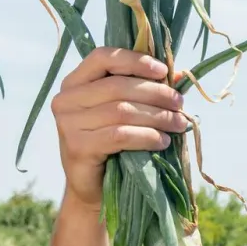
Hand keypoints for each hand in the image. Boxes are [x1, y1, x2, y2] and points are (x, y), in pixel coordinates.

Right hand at [50, 47, 187, 210]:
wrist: (94, 187)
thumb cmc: (113, 145)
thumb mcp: (126, 112)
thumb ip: (145, 90)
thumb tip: (179, 74)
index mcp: (75, 82)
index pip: (103, 57)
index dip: (135, 60)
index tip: (163, 71)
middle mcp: (66, 99)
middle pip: (117, 86)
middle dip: (156, 93)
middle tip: (180, 104)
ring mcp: (68, 124)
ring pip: (121, 111)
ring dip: (157, 117)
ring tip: (178, 125)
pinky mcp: (77, 147)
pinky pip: (120, 135)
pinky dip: (147, 136)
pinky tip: (163, 141)